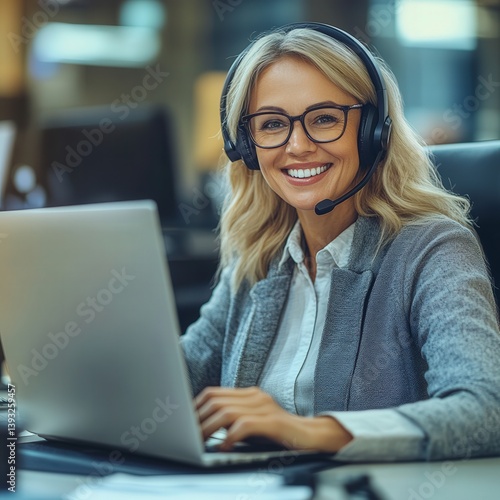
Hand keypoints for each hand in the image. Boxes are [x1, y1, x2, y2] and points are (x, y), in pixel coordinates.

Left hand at [194, 386, 352, 451]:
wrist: (312, 436)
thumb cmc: (278, 434)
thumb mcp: (253, 422)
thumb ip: (234, 419)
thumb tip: (202, 428)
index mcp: (249, 394)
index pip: (213, 393)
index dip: (195, 408)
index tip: (182, 423)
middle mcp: (256, 396)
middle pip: (216, 401)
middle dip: (197, 420)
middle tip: (186, 437)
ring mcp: (265, 408)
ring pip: (226, 412)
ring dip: (208, 429)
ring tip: (199, 443)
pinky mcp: (274, 422)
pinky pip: (244, 425)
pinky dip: (230, 437)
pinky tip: (224, 448)